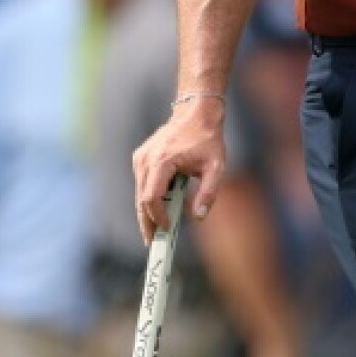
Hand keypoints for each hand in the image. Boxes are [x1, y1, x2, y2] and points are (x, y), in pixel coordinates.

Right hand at [133, 96, 226, 242]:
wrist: (195, 113)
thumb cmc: (207, 139)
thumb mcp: (216, 166)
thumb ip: (208, 193)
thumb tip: (198, 217)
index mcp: (162, 161)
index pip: (151, 197)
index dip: (157, 216)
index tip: (168, 229)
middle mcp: (146, 159)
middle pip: (141, 199)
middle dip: (147, 222)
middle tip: (153, 243)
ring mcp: (141, 158)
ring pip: (139, 193)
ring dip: (148, 212)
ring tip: (157, 231)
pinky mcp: (141, 158)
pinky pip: (142, 184)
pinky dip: (149, 198)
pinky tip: (160, 210)